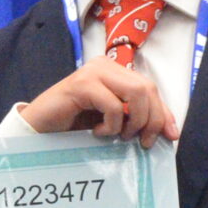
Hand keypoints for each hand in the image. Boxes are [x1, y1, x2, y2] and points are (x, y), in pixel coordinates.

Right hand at [20, 60, 179, 147]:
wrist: (37, 130)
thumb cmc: (72, 126)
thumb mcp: (111, 121)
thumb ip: (134, 118)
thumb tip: (169, 131)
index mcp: (114, 70)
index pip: (150, 88)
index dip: (164, 112)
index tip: (170, 136)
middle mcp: (105, 65)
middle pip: (147, 88)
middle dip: (152, 119)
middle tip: (141, 142)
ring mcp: (93, 72)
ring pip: (136, 92)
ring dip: (134, 121)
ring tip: (119, 137)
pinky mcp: (81, 84)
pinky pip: (113, 105)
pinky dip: (112, 125)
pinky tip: (96, 132)